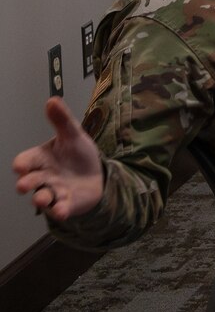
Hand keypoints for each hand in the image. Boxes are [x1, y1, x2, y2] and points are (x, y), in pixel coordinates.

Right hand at [14, 98, 102, 221]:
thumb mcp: (73, 135)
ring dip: (41, 198)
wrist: (96, 175)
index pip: (26, 161)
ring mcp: (53, 192)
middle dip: (26, 183)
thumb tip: (52, 100)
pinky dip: (60, 210)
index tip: (21, 166)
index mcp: (41, 159)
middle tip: (24, 185)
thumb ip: (62, 120)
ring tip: (42, 199)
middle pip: (30, 180)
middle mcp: (43, 177)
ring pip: (42, 197)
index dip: (23, 163)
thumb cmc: (77, 155)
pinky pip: (60, 209)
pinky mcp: (66, 204)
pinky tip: (62, 211)